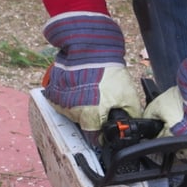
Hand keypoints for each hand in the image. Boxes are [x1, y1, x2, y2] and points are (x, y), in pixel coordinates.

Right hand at [42, 12, 140, 132]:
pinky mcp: (53, 90)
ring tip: (90, 92)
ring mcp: (61, 101)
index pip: (94, 138)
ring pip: (72, 113)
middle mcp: (72, 112)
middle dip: (92, 118)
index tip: (105, 129)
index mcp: (89, 116)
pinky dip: (70, 97)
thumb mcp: (128, 95)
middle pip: (83, 125)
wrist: (90, 49)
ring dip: (80, 107)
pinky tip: (79, 88)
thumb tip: (133, 125)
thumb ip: (131, 114)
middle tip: (100, 104)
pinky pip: (62, 101)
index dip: (101, 135)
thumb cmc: (108, 71)